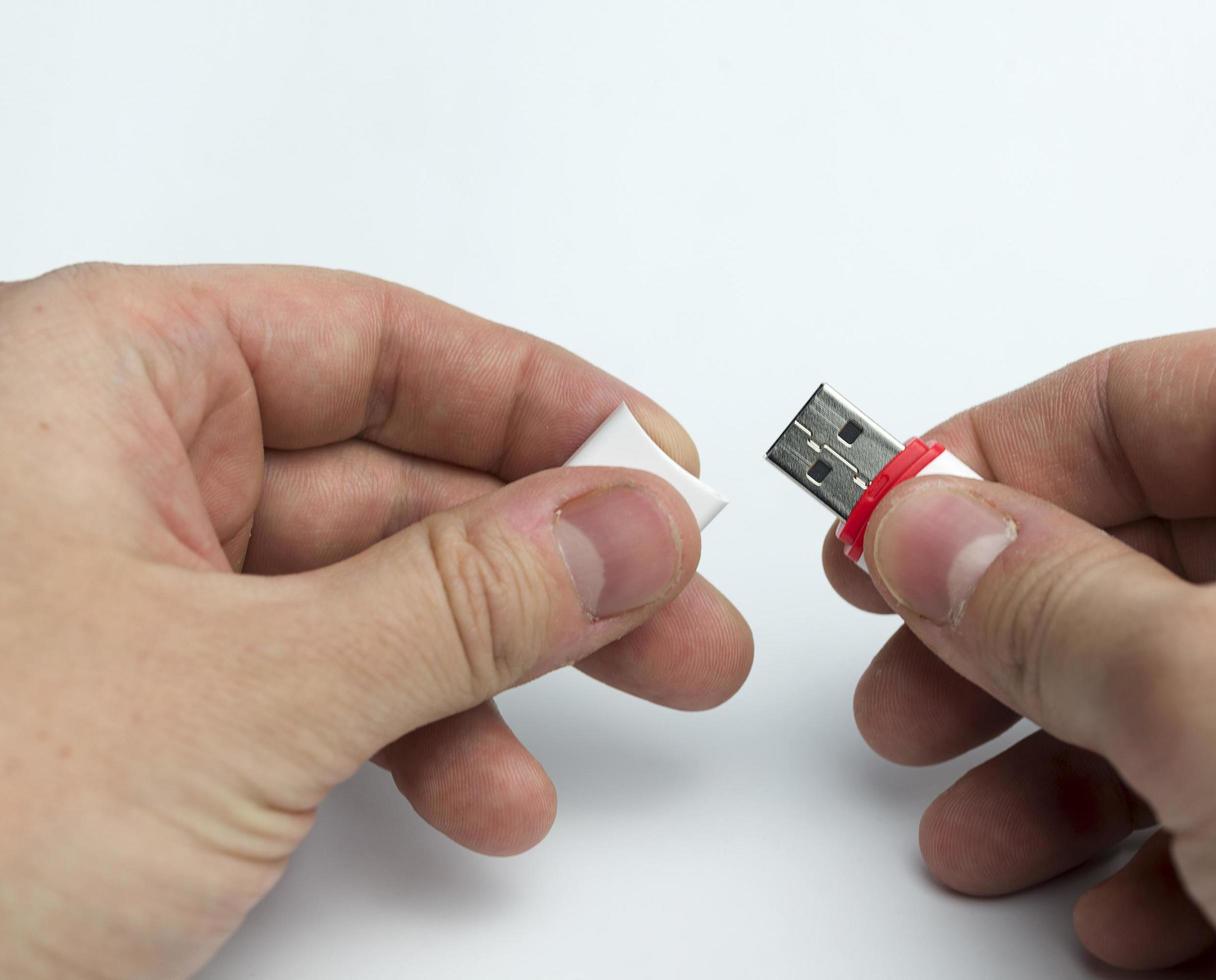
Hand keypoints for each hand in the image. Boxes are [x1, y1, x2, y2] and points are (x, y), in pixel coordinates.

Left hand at [0, 264, 752, 977]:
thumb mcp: (240, 690)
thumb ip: (460, 599)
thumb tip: (628, 521)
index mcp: (106, 379)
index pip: (379, 340)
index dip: (539, 402)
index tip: (657, 467)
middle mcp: (114, 469)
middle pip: (397, 475)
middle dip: (553, 556)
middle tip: (680, 606)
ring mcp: (127, 595)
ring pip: (371, 595)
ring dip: (505, 661)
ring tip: (623, 708)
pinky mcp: (137, 707)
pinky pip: (316, 688)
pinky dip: (415, 740)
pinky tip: (482, 798)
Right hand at [828, 306, 1215, 976]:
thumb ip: (1042, 598)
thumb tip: (924, 527)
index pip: (1118, 404)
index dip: (973, 477)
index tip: (872, 544)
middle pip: (1141, 553)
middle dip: (1006, 652)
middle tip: (905, 703)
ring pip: (1190, 688)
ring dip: (1068, 774)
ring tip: (981, 839)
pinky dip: (1174, 852)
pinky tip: (1124, 917)